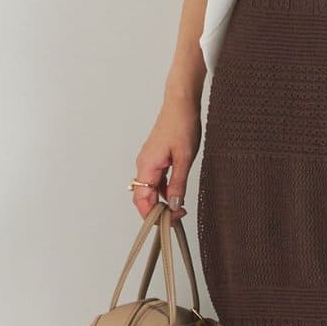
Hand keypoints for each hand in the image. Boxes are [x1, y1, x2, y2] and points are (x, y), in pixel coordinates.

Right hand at [132, 94, 201, 223]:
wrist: (181, 104)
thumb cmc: (182, 125)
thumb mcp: (184, 158)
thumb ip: (178, 184)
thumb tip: (174, 205)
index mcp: (147, 166)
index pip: (142, 200)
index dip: (153, 215)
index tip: (170, 221)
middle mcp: (143, 165)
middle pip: (143, 197)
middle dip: (157, 211)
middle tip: (177, 217)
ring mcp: (148, 161)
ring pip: (150, 190)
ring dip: (162, 201)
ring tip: (180, 208)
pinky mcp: (155, 158)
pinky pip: (156, 180)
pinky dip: (164, 190)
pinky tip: (177, 193)